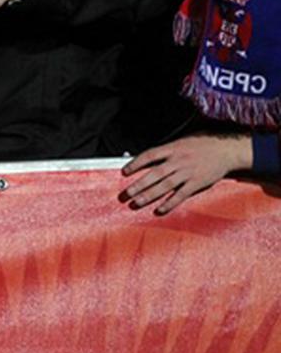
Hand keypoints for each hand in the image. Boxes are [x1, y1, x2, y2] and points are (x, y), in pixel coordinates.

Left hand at [121, 134, 250, 213]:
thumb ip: (167, 151)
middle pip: (154, 174)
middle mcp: (178, 161)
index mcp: (173, 148)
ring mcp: (188, 173)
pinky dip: (169, 203)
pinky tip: (159, 210)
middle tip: (124, 193)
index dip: (136, 164)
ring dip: (149, 195)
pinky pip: (180, 195)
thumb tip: (148, 160)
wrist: (227, 150)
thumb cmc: (203, 144)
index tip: (124, 172)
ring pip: (165, 186)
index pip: (149, 155)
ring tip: (135, 203)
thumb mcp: (182, 141)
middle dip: (138, 185)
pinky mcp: (197, 183)